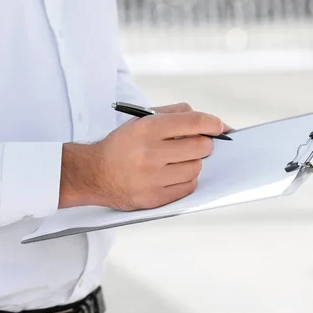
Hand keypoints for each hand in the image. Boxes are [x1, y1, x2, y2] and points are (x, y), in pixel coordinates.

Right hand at [59, 102, 223, 210]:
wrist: (94, 174)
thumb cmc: (123, 145)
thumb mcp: (141, 120)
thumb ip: (176, 114)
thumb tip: (213, 122)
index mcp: (147, 129)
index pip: (194, 122)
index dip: (213, 123)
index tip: (218, 127)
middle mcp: (150, 153)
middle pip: (201, 147)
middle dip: (202, 144)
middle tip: (193, 145)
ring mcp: (152, 178)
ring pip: (196, 168)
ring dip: (192, 163)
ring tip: (176, 161)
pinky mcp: (154, 198)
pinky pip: (188, 187)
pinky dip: (185, 180)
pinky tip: (171, 175)